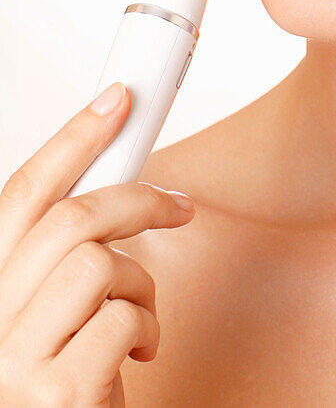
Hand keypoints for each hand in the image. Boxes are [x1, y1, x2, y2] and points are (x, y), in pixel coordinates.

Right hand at [0, 82, 194, 406]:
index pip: (23, 191)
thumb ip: (66, 251)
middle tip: (179, 208)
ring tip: (139, 315)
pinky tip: (137, 354)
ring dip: (140, 284)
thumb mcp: (56, 305)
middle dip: (139, 201)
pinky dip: (147, 328)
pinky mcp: (55, 392)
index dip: (74, 137)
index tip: (118, 99)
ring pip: (99, 263)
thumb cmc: (68, 374)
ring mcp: (13, 358)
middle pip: (71, 218)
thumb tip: (117, 178)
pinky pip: (121, 320)